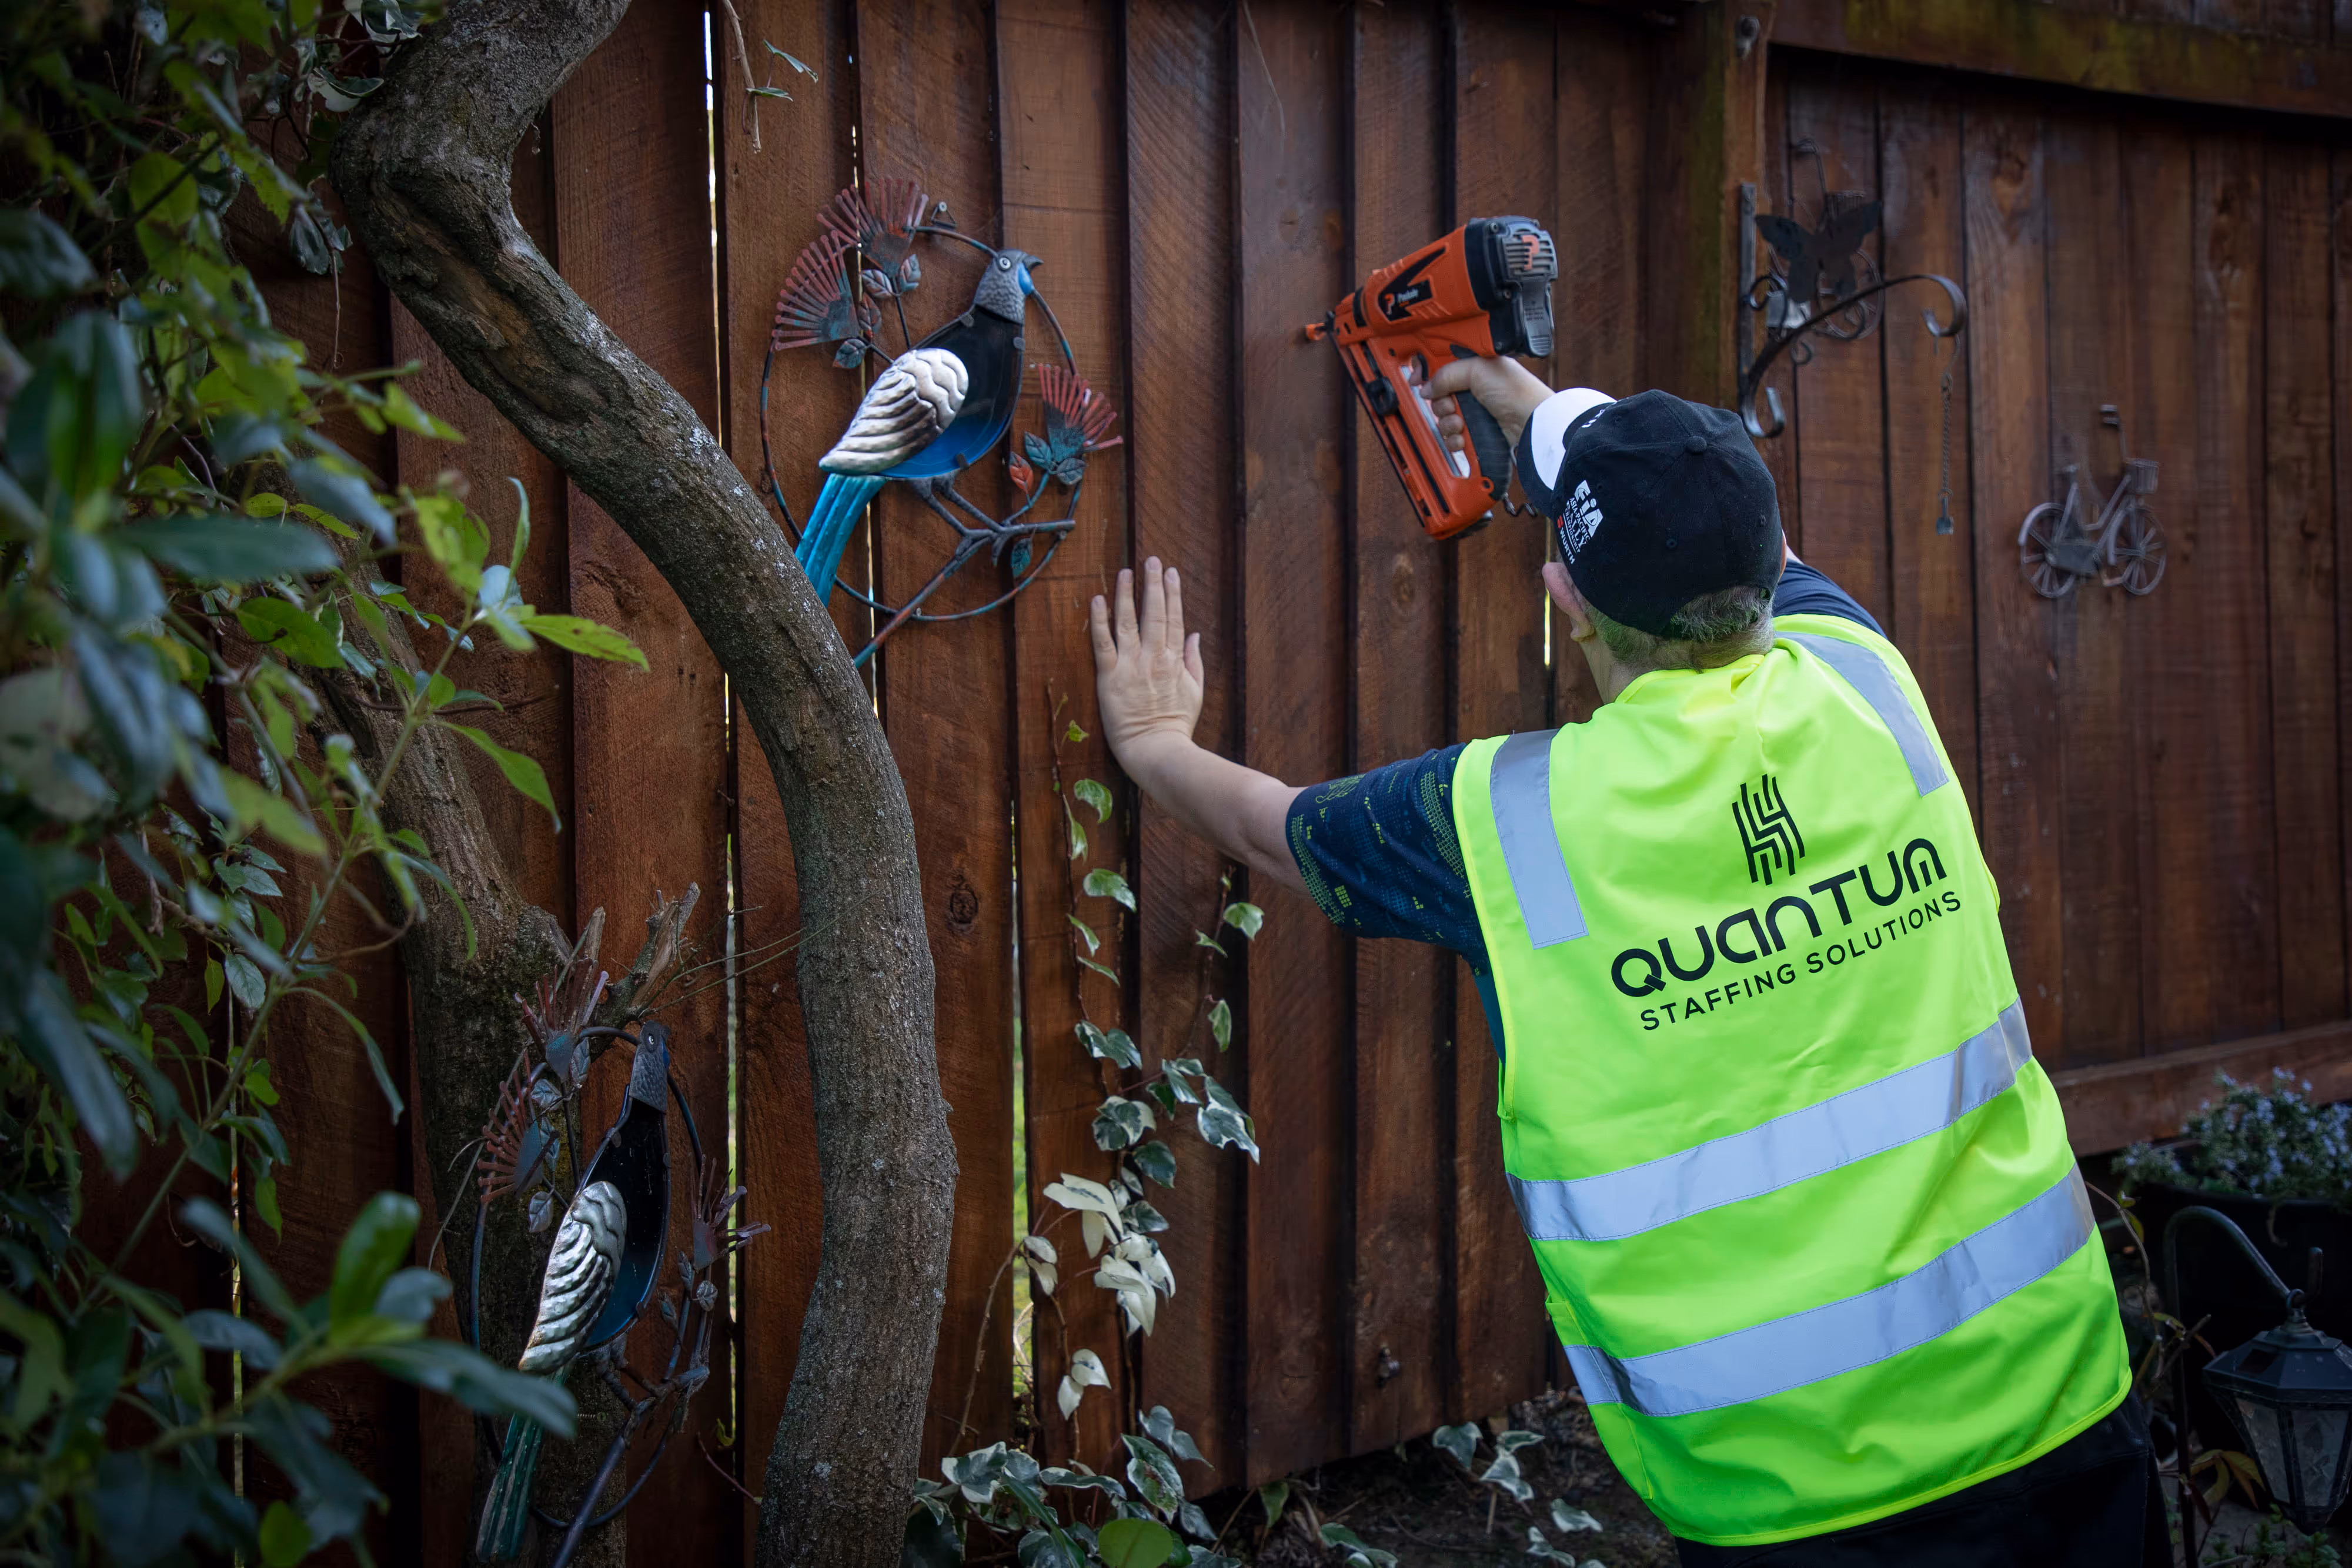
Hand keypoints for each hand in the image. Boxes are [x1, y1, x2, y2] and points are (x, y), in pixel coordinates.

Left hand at [1090, 558, 1203, 761]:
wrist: (1156, 750)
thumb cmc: (1176, 725)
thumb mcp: (1195, 692)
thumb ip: (1194, 662)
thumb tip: (1193, 635)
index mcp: (1175, 661)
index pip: (1174, 620)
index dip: (1172, 594)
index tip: (1170, 573)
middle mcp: (1154, 658)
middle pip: (1154, 614)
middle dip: (1153, 585)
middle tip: (1151, 559)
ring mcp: (1131, 666)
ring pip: (1128, 622)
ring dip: (1127, 594)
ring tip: (1125, 572)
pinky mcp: (1110, 677)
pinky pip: (1103, 644)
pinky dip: (1100, 621)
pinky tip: (1098, 600)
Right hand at [1417, 355, 1553, 451]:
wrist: (1530, 423)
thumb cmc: (1515, 391)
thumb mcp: (1477, 370)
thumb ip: (1446, 374)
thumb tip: (1426, 387)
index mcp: (1473, 367)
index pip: (1441, 366)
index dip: (1426, 371)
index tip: (1417, 379)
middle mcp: (1472, 389)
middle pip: (1438, 396)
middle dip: (1442, 404)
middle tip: (1454, 405)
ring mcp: (1473, 412)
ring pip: (1442, 419)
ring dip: (1449, 423)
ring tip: (1462, 424)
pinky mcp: (1474, 433)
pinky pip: (1451, 438)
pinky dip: (1455, 440)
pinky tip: (1465, 437)